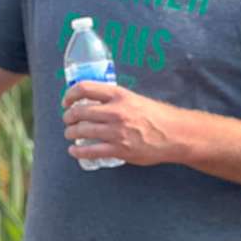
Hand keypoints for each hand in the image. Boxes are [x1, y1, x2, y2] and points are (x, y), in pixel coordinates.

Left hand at [62, 82, 181, 166]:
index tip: (66, 101)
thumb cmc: (157, 116)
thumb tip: (95, 102)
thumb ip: (116, 100)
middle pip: (78, 112)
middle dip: (68, 118)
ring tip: (71, 135)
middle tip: (68, 121)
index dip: (70, 95)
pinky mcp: (119, 149)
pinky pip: (90, 151)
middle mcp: (116, 112)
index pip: (85, 88)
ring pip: (81, 131)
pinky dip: (77, 151)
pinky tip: (74, 151)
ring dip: (71, 133)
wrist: (174, 134)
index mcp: (119, 95)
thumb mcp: (135, 100)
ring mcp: (116, 132)